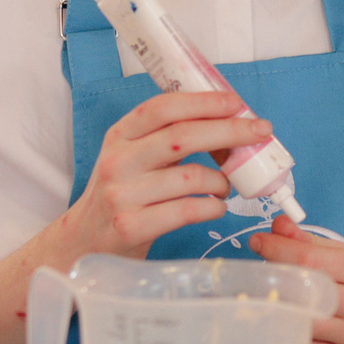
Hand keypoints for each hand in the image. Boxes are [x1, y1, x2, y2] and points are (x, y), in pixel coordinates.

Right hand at [57, 90, 268, 260]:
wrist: (84, 240)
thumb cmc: (121, 194)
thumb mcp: (131, 156)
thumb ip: (166, 139)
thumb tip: (227, 123)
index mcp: (119, 135)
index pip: (163, 107)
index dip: (204, 102)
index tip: (236, 102)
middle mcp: (119, 161)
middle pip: (182, 136)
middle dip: (229, 130)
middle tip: (259, 131)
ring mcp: (123, 195)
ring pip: (191, 177)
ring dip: (221, 180)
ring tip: (225, 186)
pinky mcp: (133, 226)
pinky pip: (188, 210)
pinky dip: (213, 207)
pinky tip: (215, 206)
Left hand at [249, 214, 343, 343]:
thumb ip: (311, 242)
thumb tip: (277, 227)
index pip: (311, 260)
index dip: (278, 250)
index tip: (257, 243)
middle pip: (306, 293)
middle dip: (273, 283)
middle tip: (252, 276)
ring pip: (305, 326)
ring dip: (276, 313)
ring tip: (259, 302)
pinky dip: (290, 340)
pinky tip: (278, 328)